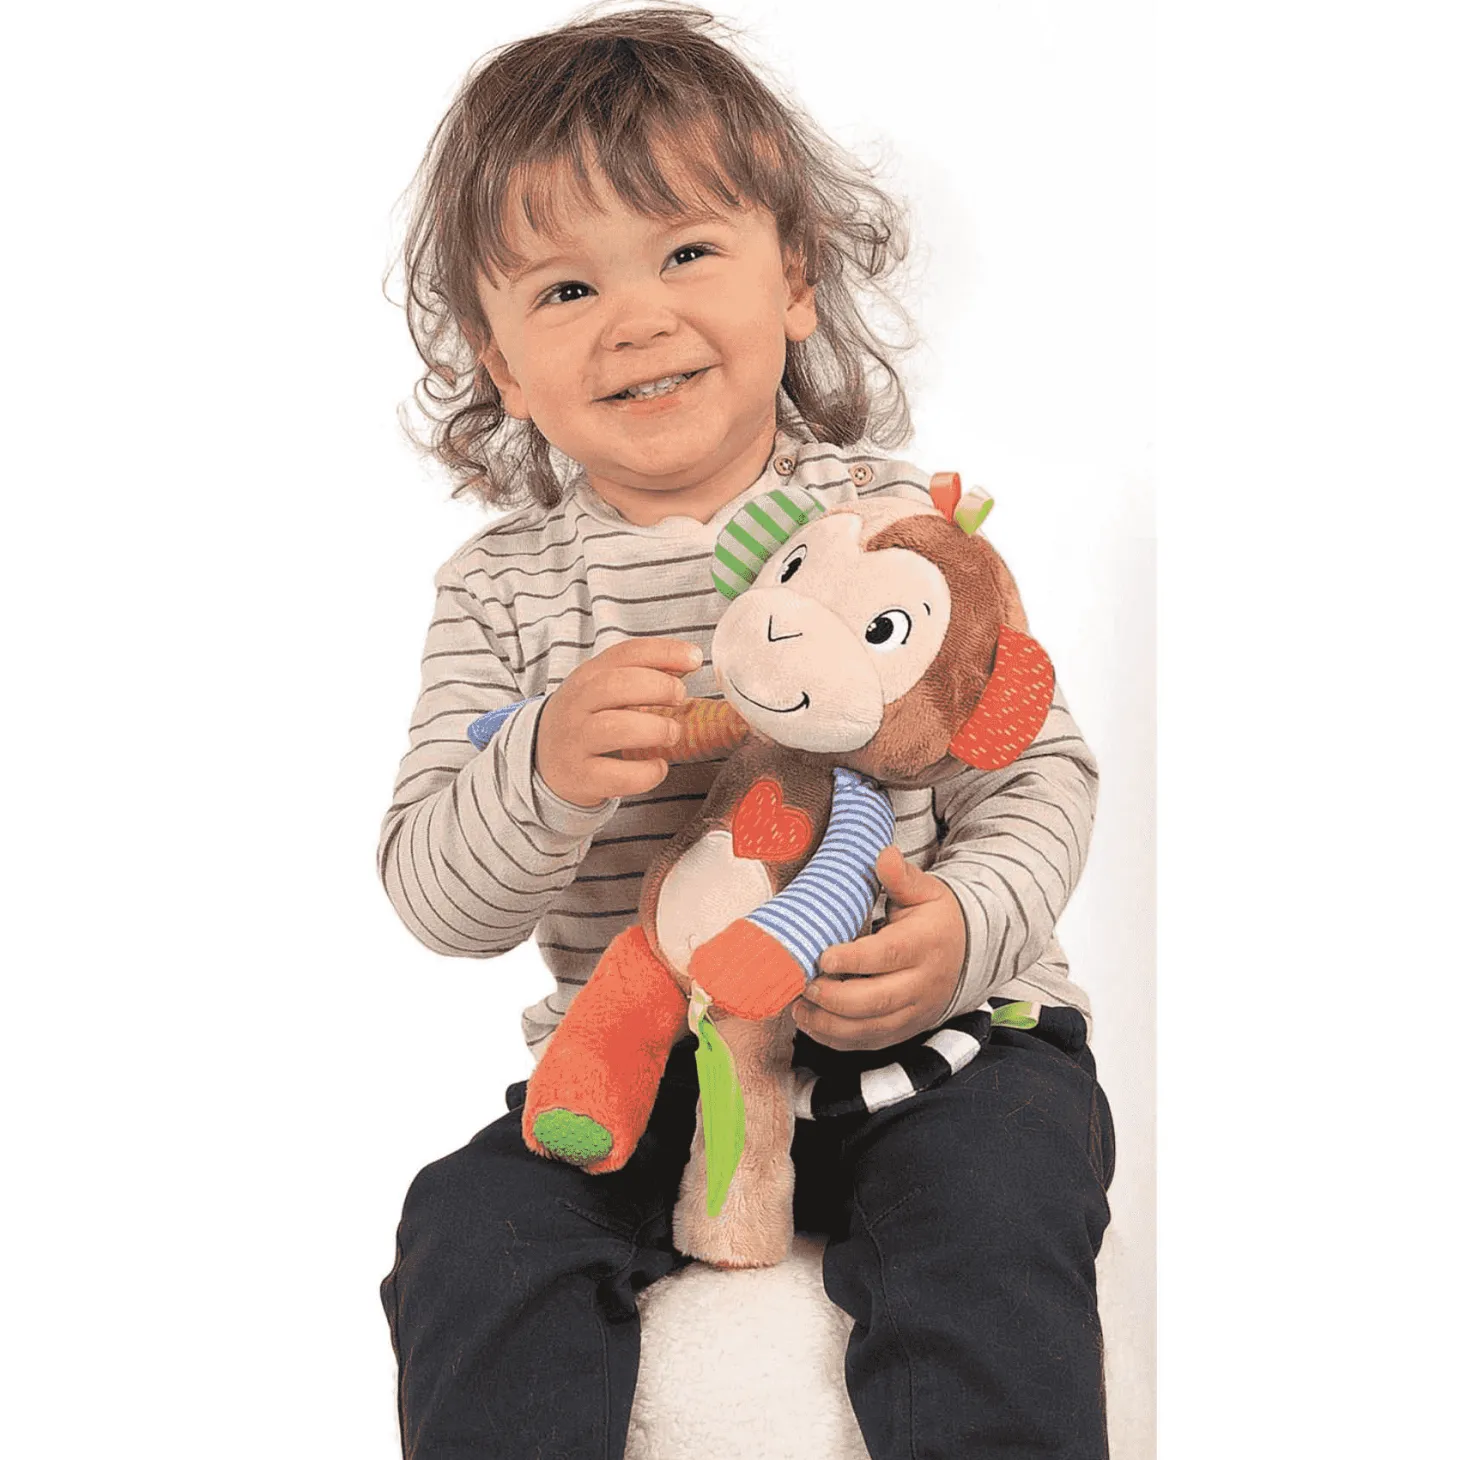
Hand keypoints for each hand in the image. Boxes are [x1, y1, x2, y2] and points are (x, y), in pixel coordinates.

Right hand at [535, 638, 702, 806]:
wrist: (544, 758)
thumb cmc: (589, 718)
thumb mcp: (608, 689)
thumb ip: (646, 672)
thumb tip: (690, 659)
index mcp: (588, 676)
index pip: (625, 653)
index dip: (664, 652)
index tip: (694, 659)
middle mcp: (577, 704)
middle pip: (614, 685)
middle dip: (657, 687)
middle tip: (680, 698)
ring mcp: (575, 741)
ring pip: (612, 728)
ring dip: (653, 728)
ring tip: (671, 733)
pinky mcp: (580, 777)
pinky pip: (614, 775)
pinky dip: (645, 772)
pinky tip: (658, 766)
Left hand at [792, 847, 966, 1050]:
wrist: (967, 953)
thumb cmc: (935, 918)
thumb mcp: (925, 891)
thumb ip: (901, 877)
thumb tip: (884, 855)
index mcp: (926, 944)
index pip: (888, 956)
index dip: (854, 959)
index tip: (822, 956)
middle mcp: (923, 983)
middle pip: (877, 1000)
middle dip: (835, 998)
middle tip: (804, 985)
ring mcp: (916, 1012)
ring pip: (872, 1029)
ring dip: (831, 1024)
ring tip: (800, 1009)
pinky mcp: (906, 1030)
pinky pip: (871, 1043)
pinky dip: (839, 1040)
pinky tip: (813, 1025)